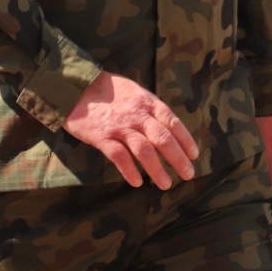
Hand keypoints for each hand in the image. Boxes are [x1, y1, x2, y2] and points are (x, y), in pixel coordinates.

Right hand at [62, 71, 198, 188]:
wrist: (77, 86)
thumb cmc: (109, 90)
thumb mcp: (135, 91)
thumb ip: (150, 107)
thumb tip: (168, 125)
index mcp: (147, 102)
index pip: (172, 122)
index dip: (185, 139)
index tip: (194, 155)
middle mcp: (137, 114)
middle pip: (163, 139)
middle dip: (178, 158)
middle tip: (188, 174)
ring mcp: (120, 126)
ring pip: (144, 150)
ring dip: (157, 169)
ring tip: (166, 184)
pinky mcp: (102, 137)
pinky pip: (119, 157)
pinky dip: (129, 171)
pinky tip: (137, 183)